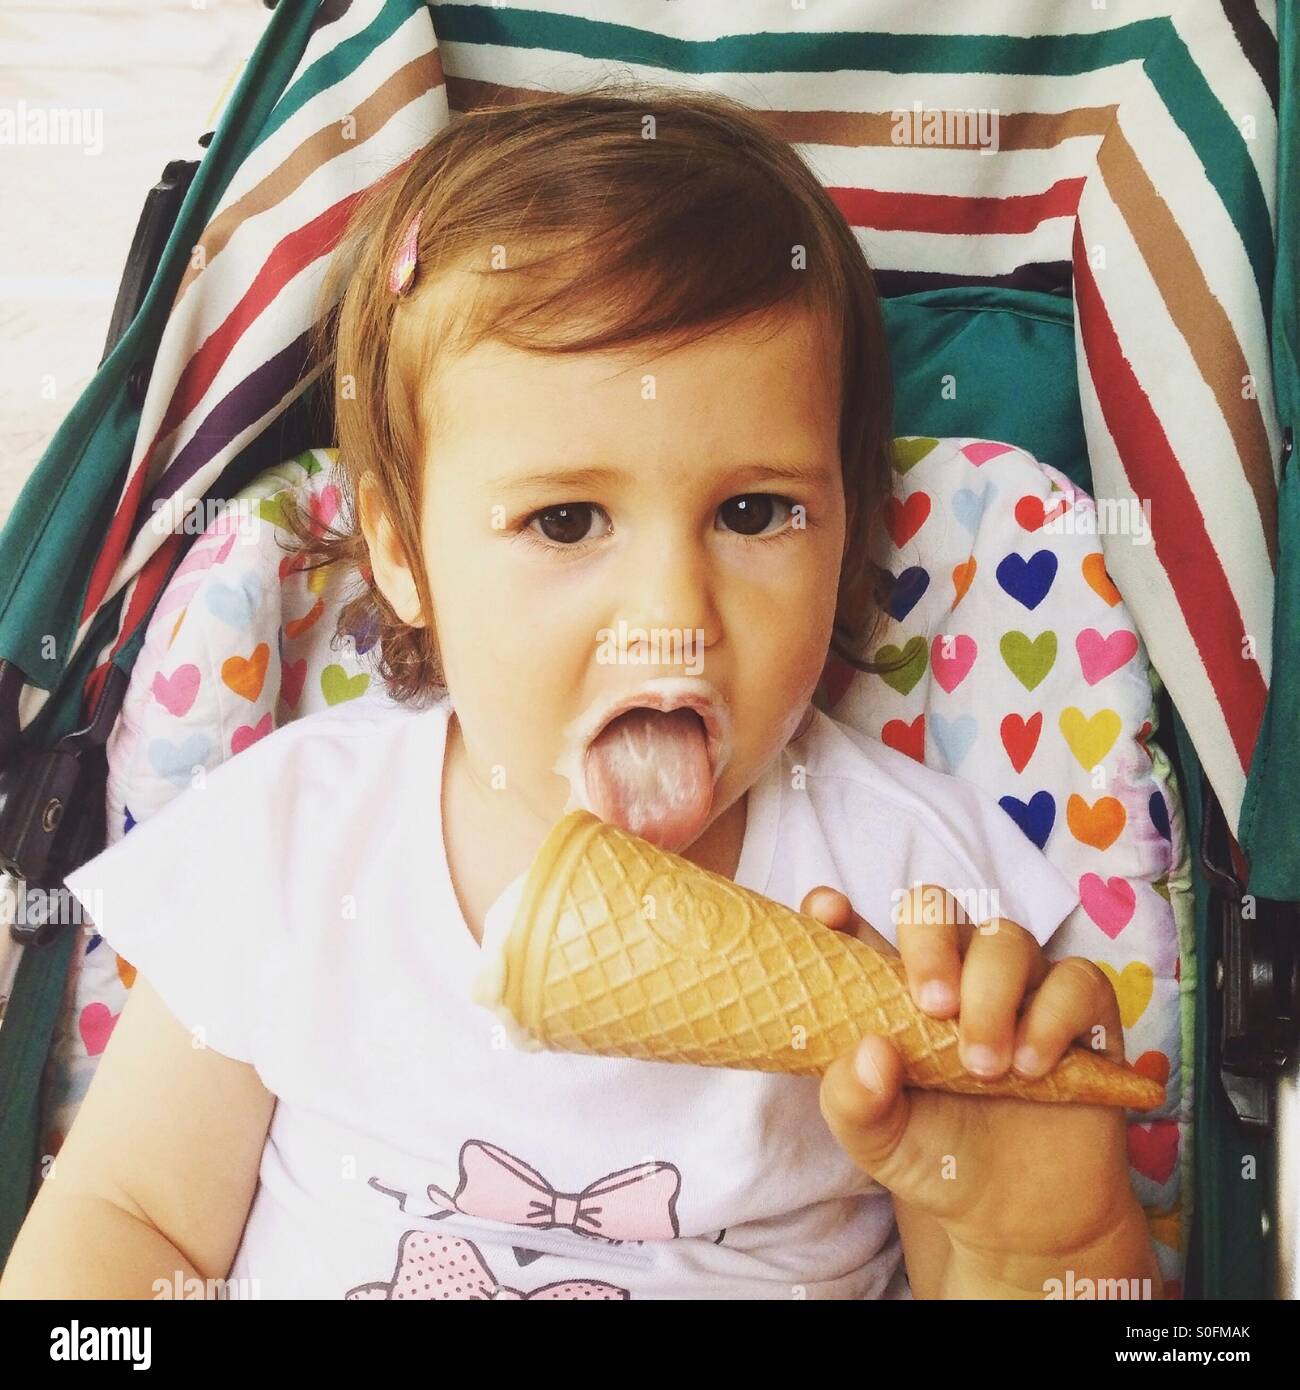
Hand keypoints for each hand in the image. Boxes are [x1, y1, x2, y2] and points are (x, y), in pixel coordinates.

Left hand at [801, 884, 1148, 1287]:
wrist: (1018, 1213)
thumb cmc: (937, 1156)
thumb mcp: (878, 1141)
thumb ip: (855, 1101)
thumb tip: (870, 1050)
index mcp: (888, 987)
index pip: (856, 925)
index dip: (835, 909)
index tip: (829, 912)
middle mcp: (952, 970)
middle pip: (936, 908)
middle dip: (930, 945)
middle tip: (932, 1008)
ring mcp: (1017, 983)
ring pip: (1006, 938)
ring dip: (992, 997)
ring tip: (982, 1068)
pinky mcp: (1079, 1008)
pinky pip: (1076, 979)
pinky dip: (1052, 1017)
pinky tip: (1031, 1067)